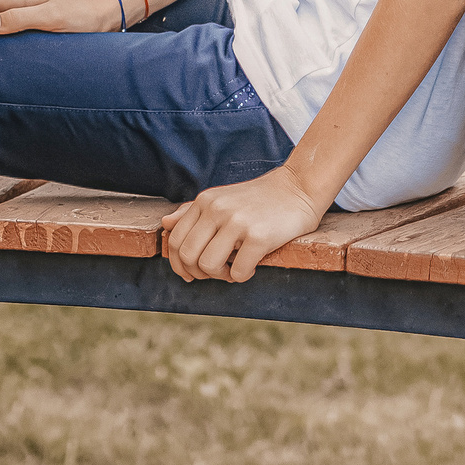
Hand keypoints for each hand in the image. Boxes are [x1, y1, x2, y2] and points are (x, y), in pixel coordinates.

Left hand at [162, 167, 329, 283]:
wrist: (299, 187)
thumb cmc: (260, 198)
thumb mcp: (222, 198)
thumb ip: (192, 211)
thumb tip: (165, 223)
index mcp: (205, 201)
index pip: (174, 240)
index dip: (179, 264)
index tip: (192, 273)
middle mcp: (217, 209)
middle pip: (187, 256)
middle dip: (199, 273)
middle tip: (217, 272)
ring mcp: (237, 222)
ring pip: (208, 266)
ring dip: (220, 276)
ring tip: (234, 269)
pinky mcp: (259, 236)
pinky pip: (238, 272)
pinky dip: (243, 276)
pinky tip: (253, 265)